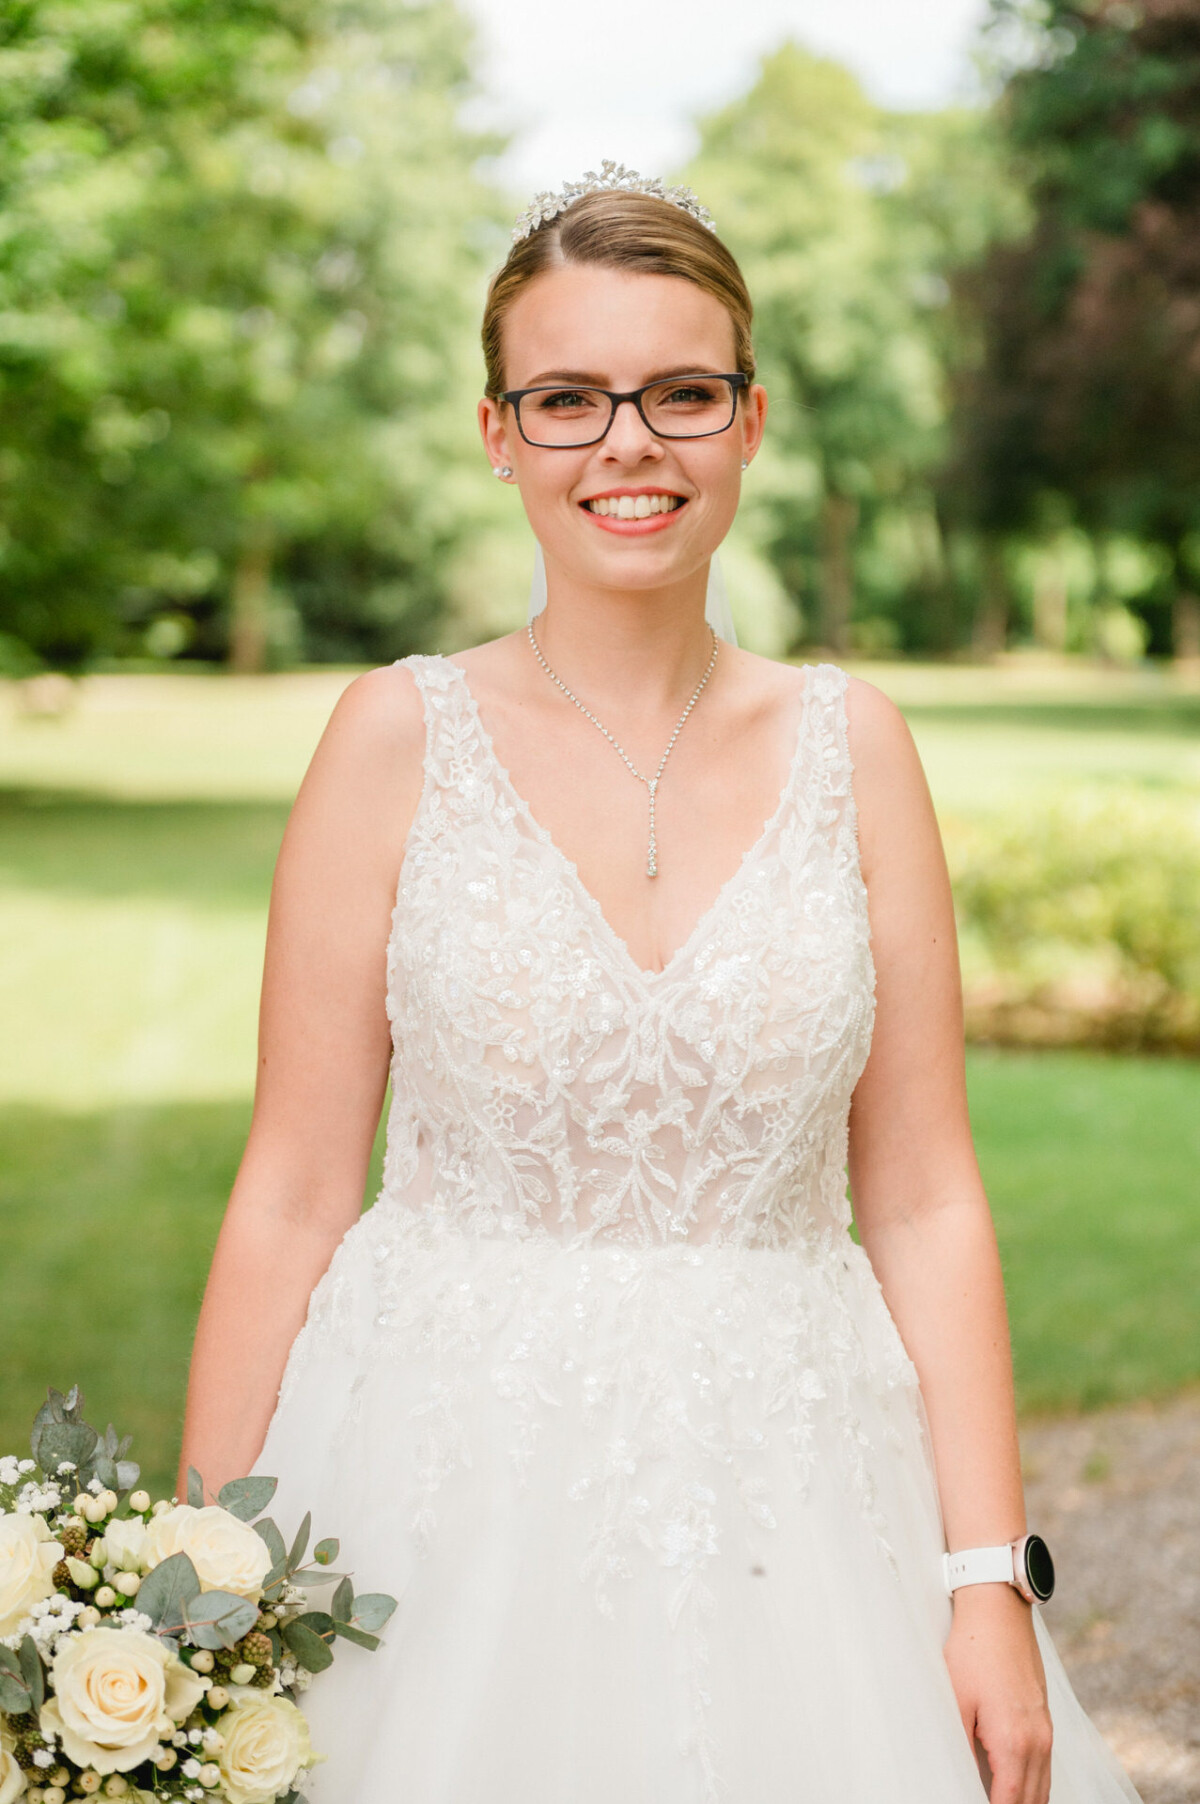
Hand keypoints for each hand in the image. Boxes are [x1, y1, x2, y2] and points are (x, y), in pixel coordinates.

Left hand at [942, 1584, 1052, 1803]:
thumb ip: (960, 1749)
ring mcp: (1045, 1731)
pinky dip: (1032, 1786)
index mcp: (1014, 1742)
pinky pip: (1045, 1768)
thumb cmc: (973, 1652)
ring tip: (998, 1799)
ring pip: (1043, 1788)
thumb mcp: (956, 1702)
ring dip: (1025, 1802)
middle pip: (1032, 1802)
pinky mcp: (1044, 1720)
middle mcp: (1038, 1742)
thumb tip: (961, 1780)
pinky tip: (1012, 1787)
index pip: (1010, 1802)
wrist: (998, 1612)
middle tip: (983, 1803)